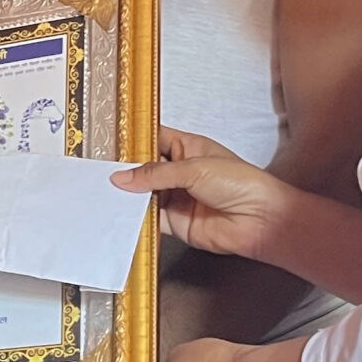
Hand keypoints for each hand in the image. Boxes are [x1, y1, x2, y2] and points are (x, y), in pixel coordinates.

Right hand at [110, 128, 293, 260]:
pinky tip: (122, 213)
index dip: (135, 140)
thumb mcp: (194, 168)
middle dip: (126, 171)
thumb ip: (155, 173)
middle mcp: (182, 172)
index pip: (155, 139)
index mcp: (189, 148)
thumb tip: (124, 177)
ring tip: (105, 192)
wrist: (260, 220)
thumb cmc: (241, 184)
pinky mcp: (176, 222)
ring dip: (129, 196)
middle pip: (146, 169)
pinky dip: (136, 217)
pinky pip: (150, 218)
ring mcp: (178, 197)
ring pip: (145, 194)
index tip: (111, 142)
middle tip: (101, 170)